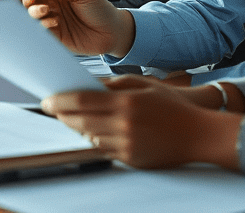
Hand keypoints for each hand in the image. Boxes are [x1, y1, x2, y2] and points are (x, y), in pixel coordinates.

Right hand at [22, 0, 134, 56]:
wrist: (113, 31)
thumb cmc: (100, 9)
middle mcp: (52, 9)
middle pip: (30, 5)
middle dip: (26, 0)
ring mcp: (53, 24)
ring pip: (33, 19)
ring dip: (34, 13)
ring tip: (45, 9)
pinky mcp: (57, 39)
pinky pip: (44, 33)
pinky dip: (44, 26)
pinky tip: (53, 21)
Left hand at [41, 75, 243, 169]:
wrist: (198, 134)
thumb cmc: (171, 105)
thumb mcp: (143, 85)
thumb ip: (114, 84)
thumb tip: (87, 84)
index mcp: (126, 102)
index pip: (82, 101)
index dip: (60, 102)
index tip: (47, 100)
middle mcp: (124, 125)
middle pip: (81, 122)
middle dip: (63, 116)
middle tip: (54, 109)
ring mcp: (127, 145)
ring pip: (89, 138)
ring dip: (77, 129)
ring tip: (71, 119)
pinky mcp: (131, 160)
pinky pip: (104, 151)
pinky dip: (95, 141)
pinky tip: (92, 132)